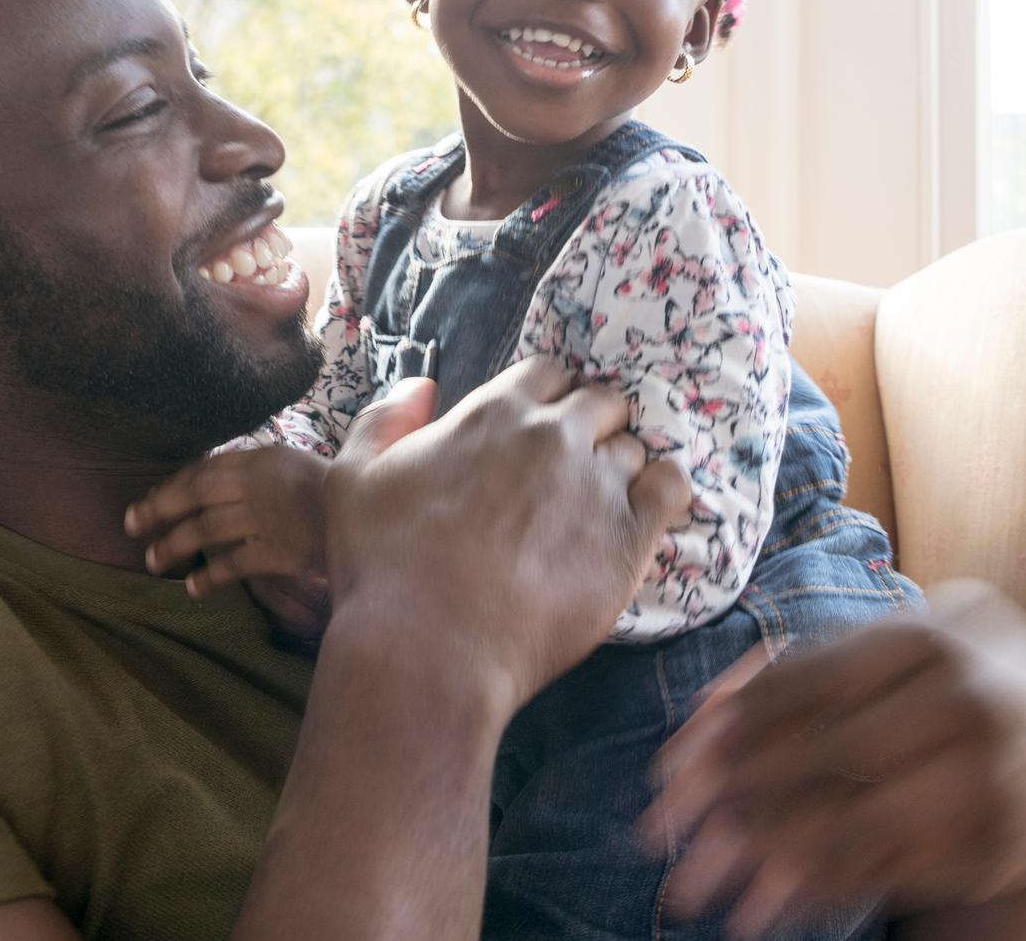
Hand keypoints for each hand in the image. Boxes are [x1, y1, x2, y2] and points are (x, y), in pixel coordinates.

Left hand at [126, 443, 334, 639]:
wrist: (378, 518)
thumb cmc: (340, 492)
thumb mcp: (295, 465)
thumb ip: (262, 469)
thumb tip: (221, 474)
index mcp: (265, 458)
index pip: (206, 468)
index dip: (173, 485)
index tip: (150, 500)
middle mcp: (261, 484)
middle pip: (196, 494)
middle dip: (159, 509)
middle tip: (131, 525)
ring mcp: (268, 517)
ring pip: (207, 529)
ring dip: (175, 545)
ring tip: (153, 561)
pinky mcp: (279, 550)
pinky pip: (233, 564)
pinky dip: (210, 576)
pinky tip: (193, 588)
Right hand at [322, 359, 692, 713]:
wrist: (426, 652)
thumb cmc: (381, 569)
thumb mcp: (353, 477)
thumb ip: (384, 419)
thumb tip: (423, 387)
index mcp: (494, 411)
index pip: (549, 373)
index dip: (547, 398)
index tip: (540, 429)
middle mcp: (552, 436)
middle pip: (601, 403)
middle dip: (590, 426)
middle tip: (570, 470)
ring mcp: (597, 485)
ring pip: (634, 449)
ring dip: (619, 468)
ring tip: (596, 507)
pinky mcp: (630, 539)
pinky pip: (673, 489)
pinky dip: (665, 492)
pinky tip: (647, 513)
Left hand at [639, 579, 1025, 936]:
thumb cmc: (936, 684)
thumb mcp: (876, 657)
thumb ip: (789, 675)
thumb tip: (696, 722)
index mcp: (927, 637)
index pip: (807, 683)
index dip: (728, 728)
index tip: (663, 776)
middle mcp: (969, 702)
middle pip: (828, 755)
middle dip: (735, 801)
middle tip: (663, 840)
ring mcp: (996, 777)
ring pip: (861, 824)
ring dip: (769, 861)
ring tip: (700, 890)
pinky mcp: (1004, 844)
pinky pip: (896, 873)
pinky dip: (824, 891)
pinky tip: (766, 905)